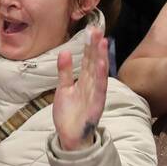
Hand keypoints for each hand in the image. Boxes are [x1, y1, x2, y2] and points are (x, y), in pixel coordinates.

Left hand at [53, 29, 107, 150]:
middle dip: (96, 46)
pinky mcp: (95, 106)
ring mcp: (94, 95)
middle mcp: (92, 85)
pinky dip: (100, 77)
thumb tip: (65, 52)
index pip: (88, 59)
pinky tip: (101, 64)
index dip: (89, 45)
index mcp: (84, 81)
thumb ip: (65, 71)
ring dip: (101, 58)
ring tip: (102, 42)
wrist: (69, 136)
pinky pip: (98, 90)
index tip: (91, 29)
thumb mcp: (63, 88)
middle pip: (94, 62)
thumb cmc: (69, 113)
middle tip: (97, 29)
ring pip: (98, 73)